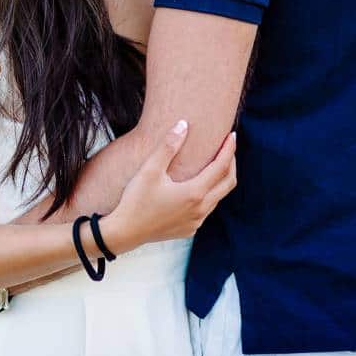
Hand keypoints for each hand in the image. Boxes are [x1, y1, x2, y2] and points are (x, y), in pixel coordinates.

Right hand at [103, 120, 236, 251]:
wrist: (124, 232)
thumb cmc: (135, 199)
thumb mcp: (150, 169)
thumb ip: (168, 146)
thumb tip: (183, 124)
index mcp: (194, 193)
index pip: (221, 166)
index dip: (228, 149)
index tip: (231, 135)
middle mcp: (200, 209)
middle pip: (228, 183)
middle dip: (231, 163)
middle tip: (227, 147)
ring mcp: (196, 222)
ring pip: (218, 197)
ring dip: (221, 179)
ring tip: (215, 163)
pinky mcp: (189, 230)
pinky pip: (207, 209)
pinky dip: (210, 194)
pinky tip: (198, 186)